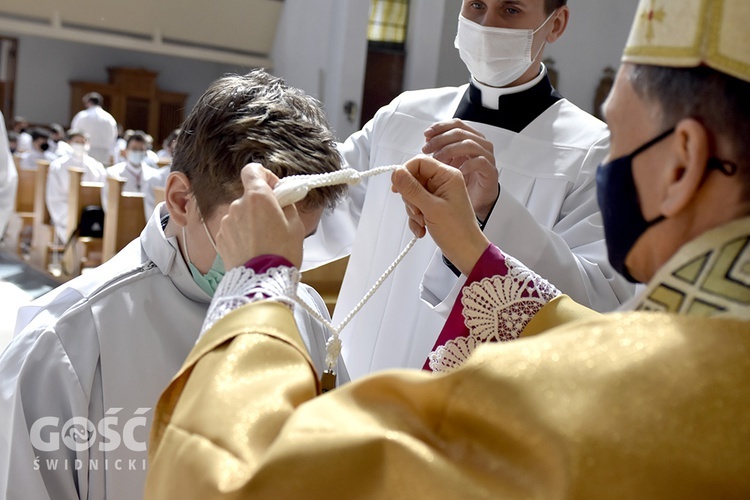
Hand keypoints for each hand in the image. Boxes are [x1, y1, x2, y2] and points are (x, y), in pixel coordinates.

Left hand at [216, 163, 304, 269]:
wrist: (262, 281)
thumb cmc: (282, 253)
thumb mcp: (295, 224)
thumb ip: (286, 204)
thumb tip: (282, 197)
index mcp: (257, 197)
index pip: (252, 170)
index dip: (264, 176)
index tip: (274, 189)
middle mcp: (237, 205)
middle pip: (249, 196)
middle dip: (261, 205)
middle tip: (276, 222)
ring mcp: (227, 222)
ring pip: (241, 214)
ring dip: (251, 221)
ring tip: (265, 241)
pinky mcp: (221, 238)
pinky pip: (234, 229)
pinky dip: (243, 234)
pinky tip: (254, 248)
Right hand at [391, 155, 489, 275]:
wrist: (466, 252)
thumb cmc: (456, 231)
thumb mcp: (431, 208)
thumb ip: (412, 189)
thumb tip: (396, 172)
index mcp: (448, 176)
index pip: (419, 162)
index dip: (405, 172)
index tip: (397, 188)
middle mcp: (443, 182)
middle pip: (414, 179)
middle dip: (410, 197)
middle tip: (417, 211)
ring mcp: (439, 194)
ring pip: (413, 194)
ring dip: (412, 210)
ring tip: (422, 222)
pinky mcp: (434, 206)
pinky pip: (416, 206)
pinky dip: (415, 218)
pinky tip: (422, 229)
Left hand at [423, 119, 498, 219]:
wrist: (478, 201)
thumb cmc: (464, 181)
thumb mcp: (448, 162)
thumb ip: (440, 150)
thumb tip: (427, 140)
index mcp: (470, 139)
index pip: (456, 124)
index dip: (440, 127)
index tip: (427, 134)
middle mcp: (480, 145)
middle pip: (460, 133)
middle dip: (440, 139)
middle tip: (427, 148)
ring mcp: (487, 157)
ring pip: (470, 144)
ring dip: (450, 150)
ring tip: (438, 159)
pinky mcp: (490, 171)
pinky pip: (480, 162)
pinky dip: (466, 164)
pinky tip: (456, 170)